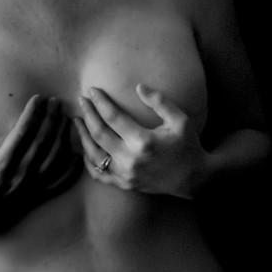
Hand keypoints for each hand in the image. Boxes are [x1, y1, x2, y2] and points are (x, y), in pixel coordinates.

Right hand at [0, 95, 80, 238]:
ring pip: (53, 159)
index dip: (32, 113)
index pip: (22, 132)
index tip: (39, 98)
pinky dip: (70, 170)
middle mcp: (19, 175)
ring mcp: (29, 188)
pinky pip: (58, 184)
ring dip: (63, 138)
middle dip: (51, 119)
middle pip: (42, 142)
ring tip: (67, 120)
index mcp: (1, 164)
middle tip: (57, 102)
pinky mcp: (34, 198)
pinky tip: (77, 156)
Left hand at [74, 84, 208, 198]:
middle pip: (98, 133)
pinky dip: (88, 160)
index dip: (100, 102)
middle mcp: (130, 160)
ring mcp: (125, 174)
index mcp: (143, 142)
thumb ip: (159, 102)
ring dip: (82, 135)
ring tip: (77, 120)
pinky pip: (98, 173)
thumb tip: (138, 87)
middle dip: (87, 114)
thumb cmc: (188, 146)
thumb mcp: (180, 120)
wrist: (194, 178)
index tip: (93, 90)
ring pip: (93, 154)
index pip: (113, 117)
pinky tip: (84, 147)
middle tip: (81, 100)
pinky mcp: (124, 184)